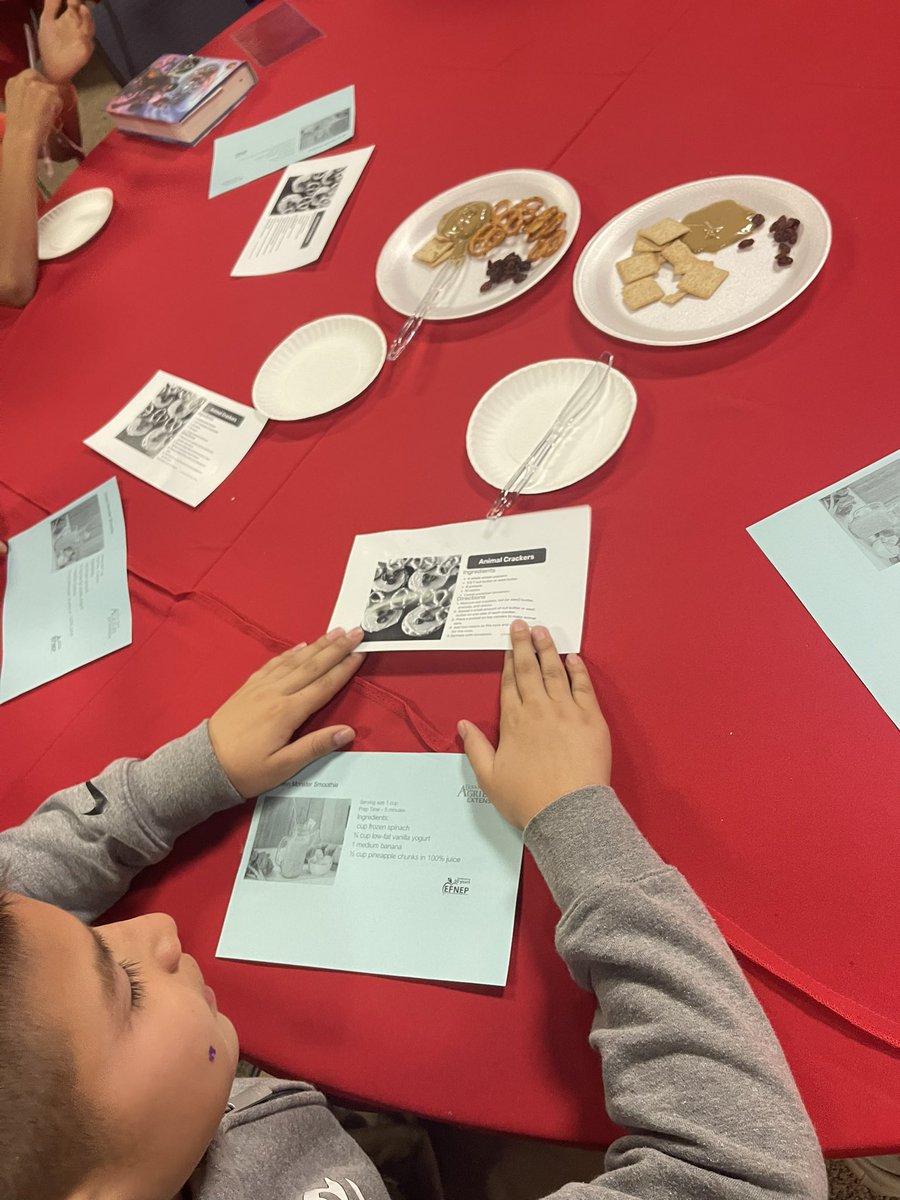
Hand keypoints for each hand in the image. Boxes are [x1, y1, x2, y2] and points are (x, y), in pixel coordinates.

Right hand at [3, 69, 62, 151]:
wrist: (21, 137)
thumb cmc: (19, 128)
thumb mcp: (18, 104)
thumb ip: (27, 95)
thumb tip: (39, 96)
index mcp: (13, 82)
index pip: (32, 75)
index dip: (40, 86)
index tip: (43, 97)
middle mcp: (24, 80)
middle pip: (44, 79)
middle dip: (48, 91)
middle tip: (48, 106)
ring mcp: (36, 85)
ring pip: (53, 89)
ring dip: (54, 101)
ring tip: (47, 115)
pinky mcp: (47, 93)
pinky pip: (59, 99)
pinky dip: (58, 108)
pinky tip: (50, 117)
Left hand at [38, 0, 94, 84]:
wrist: (52, 68)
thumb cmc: (49, 45)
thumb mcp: (47, 21)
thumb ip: (51, 5)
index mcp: (70, 18)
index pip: (75, 3)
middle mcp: (79, 26)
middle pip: (83, 12)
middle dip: (80, 4)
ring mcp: (84, 38)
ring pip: (89, 25)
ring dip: (87, 16)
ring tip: (82, 7)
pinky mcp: (85, 50)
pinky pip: (88, 40)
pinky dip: (86, 34)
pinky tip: (82, 30)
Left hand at [208, 627, 364, 798]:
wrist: (204, 765)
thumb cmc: (246, 770)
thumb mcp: (283, 767)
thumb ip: (315, 746)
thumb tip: (348, 732)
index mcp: (287, 712)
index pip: (323, 686)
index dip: (344, 669)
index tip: (360, 653)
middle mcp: (276, 694)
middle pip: (312, 666)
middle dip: (336, 648)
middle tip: (356, 631)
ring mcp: (260, 688)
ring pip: (295, 661)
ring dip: (317, 645)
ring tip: (334, 632)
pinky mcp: (248, 688)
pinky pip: (273, 664)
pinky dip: (289, 653)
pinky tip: (300, 646)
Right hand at [458, 621, 611, 828]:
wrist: (567, 812)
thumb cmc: (527, 799)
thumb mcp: (490, 777)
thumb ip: (476, 748)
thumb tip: (463, 725)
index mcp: (513, 722)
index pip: (509, 684)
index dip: (507, 663)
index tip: (507, 647)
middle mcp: (538, 709)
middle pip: (529, 670)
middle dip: (524, 645)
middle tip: (522, 624)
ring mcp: (566, 711)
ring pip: (555, 672)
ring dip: (548, 649)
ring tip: (543, 631)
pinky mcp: (591, 719)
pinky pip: (583, 687)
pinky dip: (578, 670)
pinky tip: (573, 658)